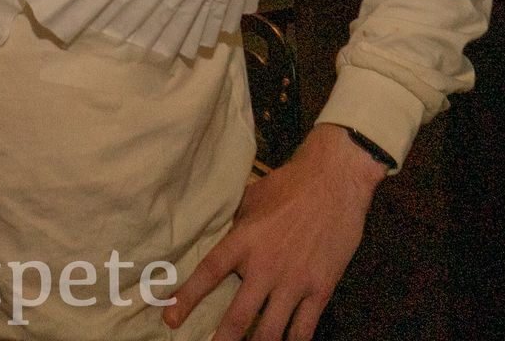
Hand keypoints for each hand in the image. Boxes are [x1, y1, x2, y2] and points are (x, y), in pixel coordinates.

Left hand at [164, 123, 383, 340]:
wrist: (334, 180)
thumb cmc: (289, 185)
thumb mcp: (251, 199)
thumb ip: (234, 225)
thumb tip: (217, 237)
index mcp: (244, 241)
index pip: (208, 274)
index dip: (187, 299)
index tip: (170, 319)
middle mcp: (266, 266)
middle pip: (239, 317)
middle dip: (222, 340)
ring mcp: (295, 281)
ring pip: (271, 331)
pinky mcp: (321, 288)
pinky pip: (304, 328)